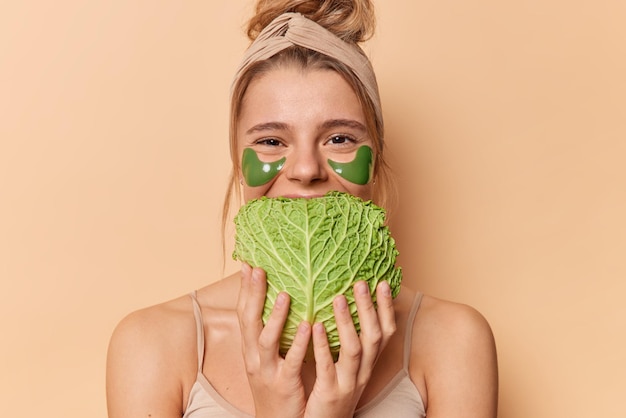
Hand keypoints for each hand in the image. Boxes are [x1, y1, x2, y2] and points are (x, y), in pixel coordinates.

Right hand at [237, 264, 310, 417]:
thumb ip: (274, 329)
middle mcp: (254, 357)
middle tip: (258, 269)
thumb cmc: (277, 384)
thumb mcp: (269, 357)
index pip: (244, 313)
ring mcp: (268, 372)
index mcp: (251, 348)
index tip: (248, 263)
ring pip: (267, 341)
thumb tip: (285, 296)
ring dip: (276, 316)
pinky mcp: (284, 385)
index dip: (245, 289)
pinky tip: (307, 326)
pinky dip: (298, 343)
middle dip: (253, 294)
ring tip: (287, 294)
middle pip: (249, 321)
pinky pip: (291, 362)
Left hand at [304, 280, 396, 417]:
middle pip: (373, 337)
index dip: (386, 309)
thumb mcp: (345, 368)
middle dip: (369, 309)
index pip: (384, 333)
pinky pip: (328, 367)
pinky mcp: (329, 394)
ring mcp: (347, 384)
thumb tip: (341, 305)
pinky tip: (314, 327)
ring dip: (347, 322)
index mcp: (367, 365)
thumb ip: (346, 341)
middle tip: (361, 283)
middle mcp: (362, 373)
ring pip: (354, 350)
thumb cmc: (330, 394)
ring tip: (338, 299)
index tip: (382, 283)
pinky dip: (322, 346)